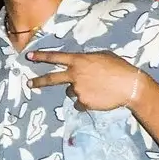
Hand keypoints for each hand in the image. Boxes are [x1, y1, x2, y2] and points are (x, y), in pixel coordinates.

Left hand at [27, 50, 145, 111]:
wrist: (130, 86)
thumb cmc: (119, 68)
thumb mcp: (102, 56)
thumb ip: (88, 59)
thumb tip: (81, 63)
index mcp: (79, 60)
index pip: (55, 57)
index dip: (41, 56)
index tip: (29, 56)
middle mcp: (74, 74)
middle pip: (51, 79)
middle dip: (38, 81)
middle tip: (29, 83)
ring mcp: (77, 89)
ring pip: (71, 91)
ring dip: (78, 91)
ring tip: (95, 89)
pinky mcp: (83, 102)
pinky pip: (79, 103)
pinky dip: (85, 102)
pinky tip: (98, 98)